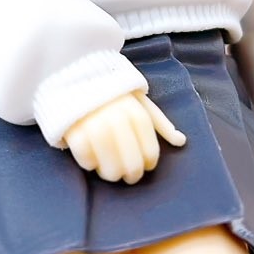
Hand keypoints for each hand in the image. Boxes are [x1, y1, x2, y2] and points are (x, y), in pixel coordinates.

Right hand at [64, 91, 185, 183]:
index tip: (148, 166)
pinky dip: (88, 163)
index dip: (150, 159)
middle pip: (130, 157)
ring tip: (112, 174)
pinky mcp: (72, 127)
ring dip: (111, 173)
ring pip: (107, 160)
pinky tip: (92, 162)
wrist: (73, 76)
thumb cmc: (113, 94)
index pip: (148, 144)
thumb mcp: (139, 101)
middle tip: (131, 177)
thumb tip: (181, 142)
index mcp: (133, 108)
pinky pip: (83, 155)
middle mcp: (114, 115)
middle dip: (133, 173)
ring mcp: (91, 122)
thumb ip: (160, 122)